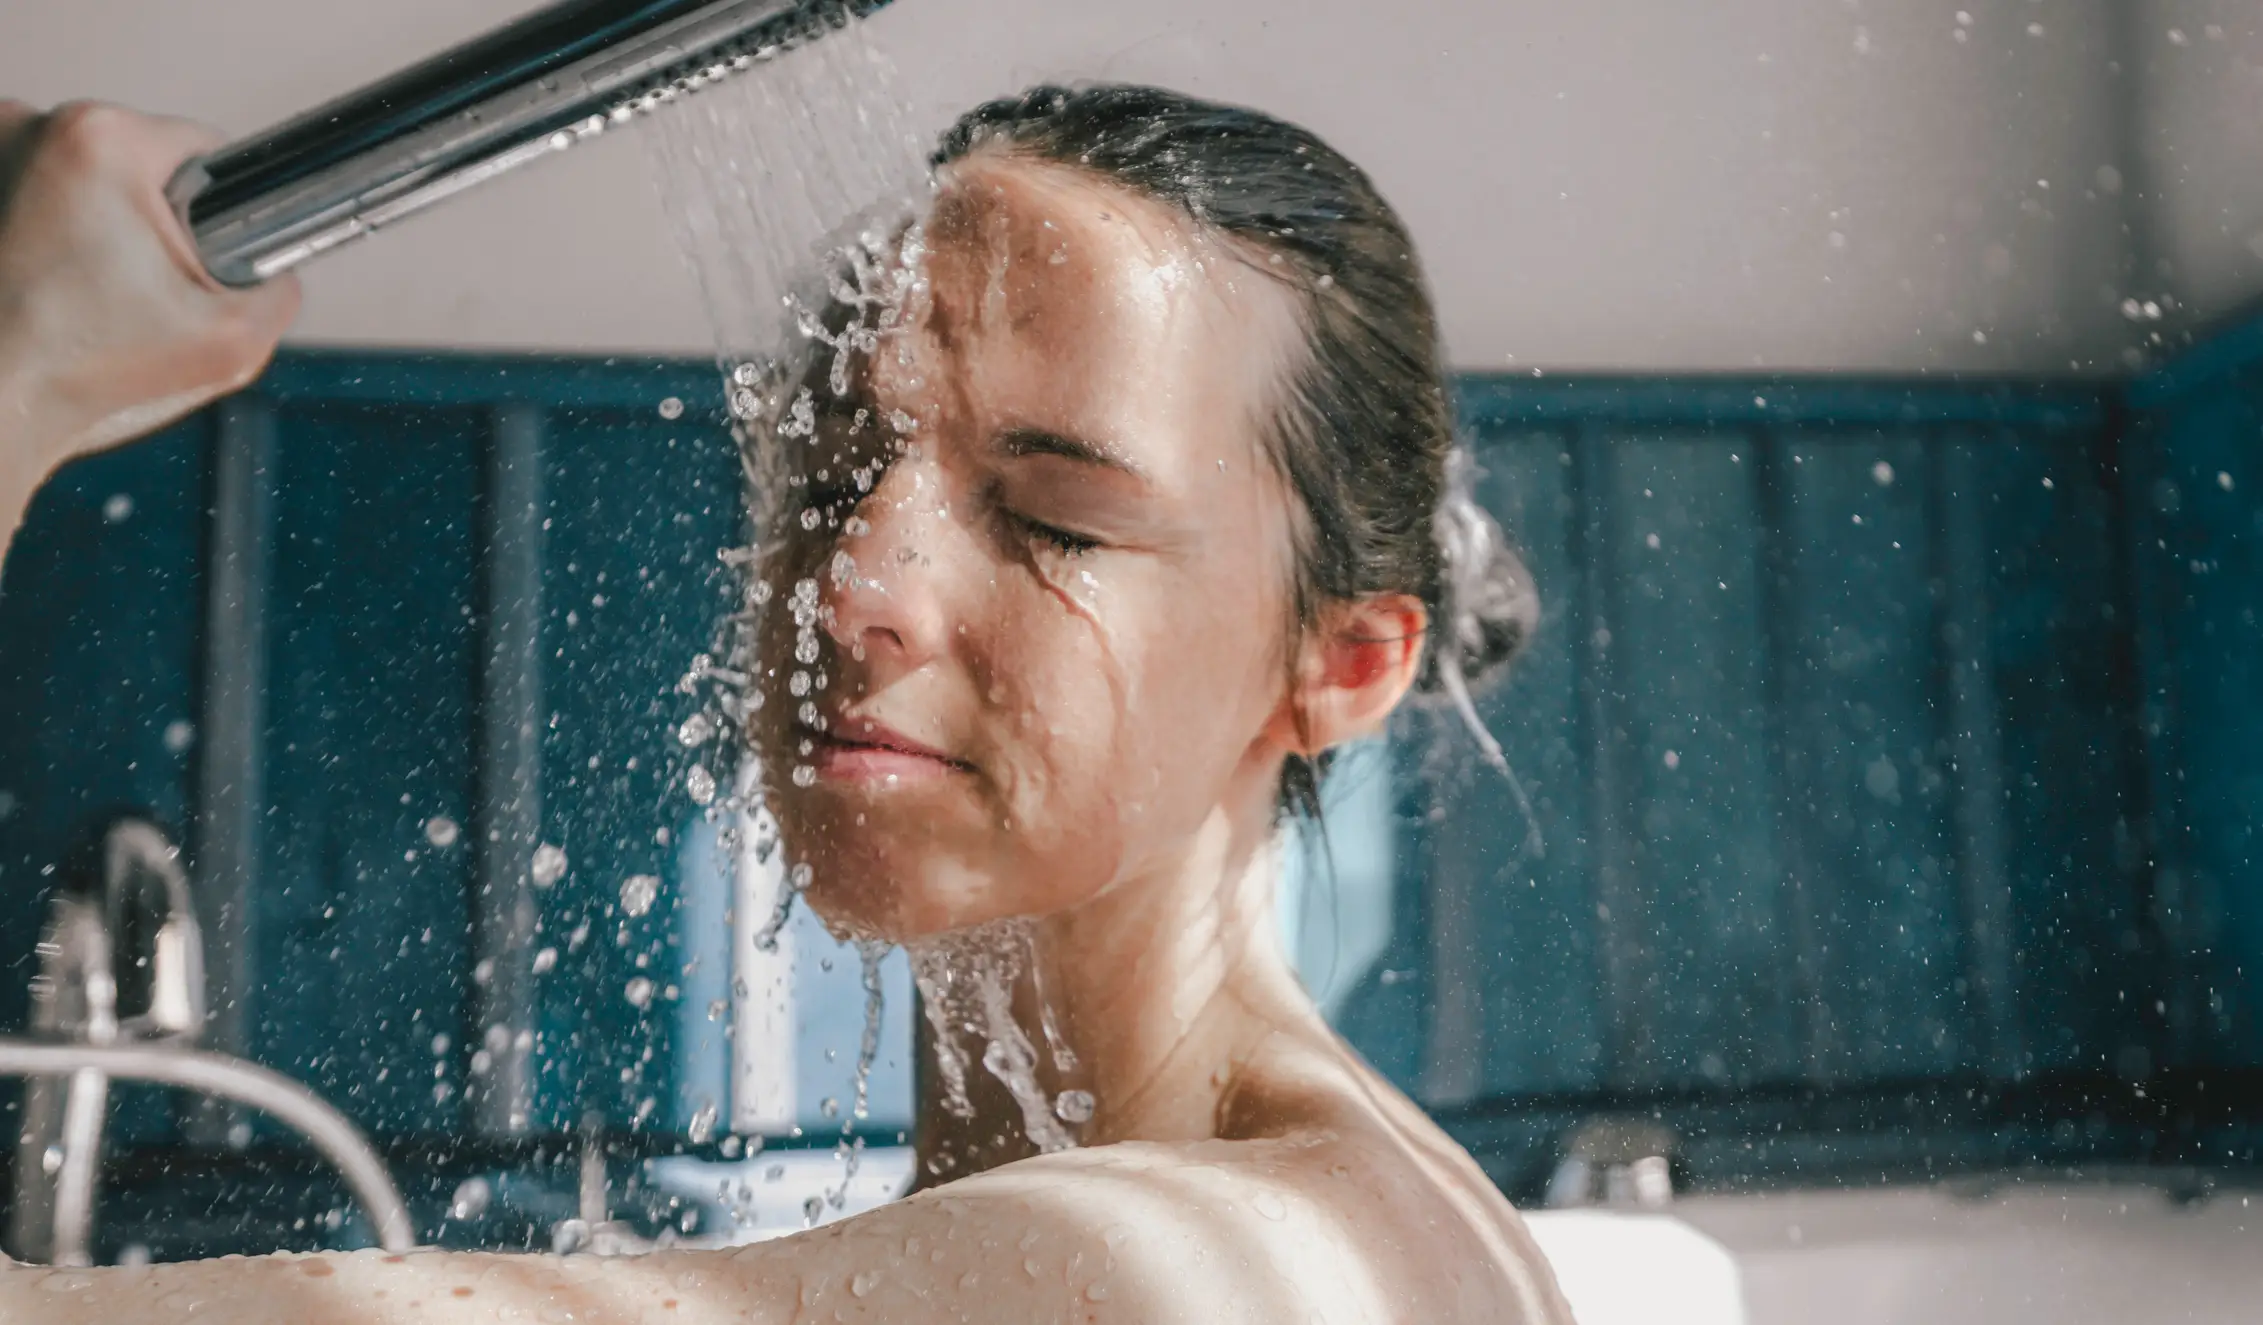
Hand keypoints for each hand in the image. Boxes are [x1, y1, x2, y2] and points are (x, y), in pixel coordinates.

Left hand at [0, 99, 300, 469]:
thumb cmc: (76, 367)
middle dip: (149, 218)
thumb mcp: (233, 340)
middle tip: (135, 284)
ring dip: (94, 218)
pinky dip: (47, 224)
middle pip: (137, 161)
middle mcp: (32, 125)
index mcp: (102, 140)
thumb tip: (276, 274)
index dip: (220, 208)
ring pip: (83, 176)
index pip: (203, 150)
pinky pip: (36, 188)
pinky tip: (50, 275)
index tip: (196, 253)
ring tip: (87, 283)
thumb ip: (280, 293)